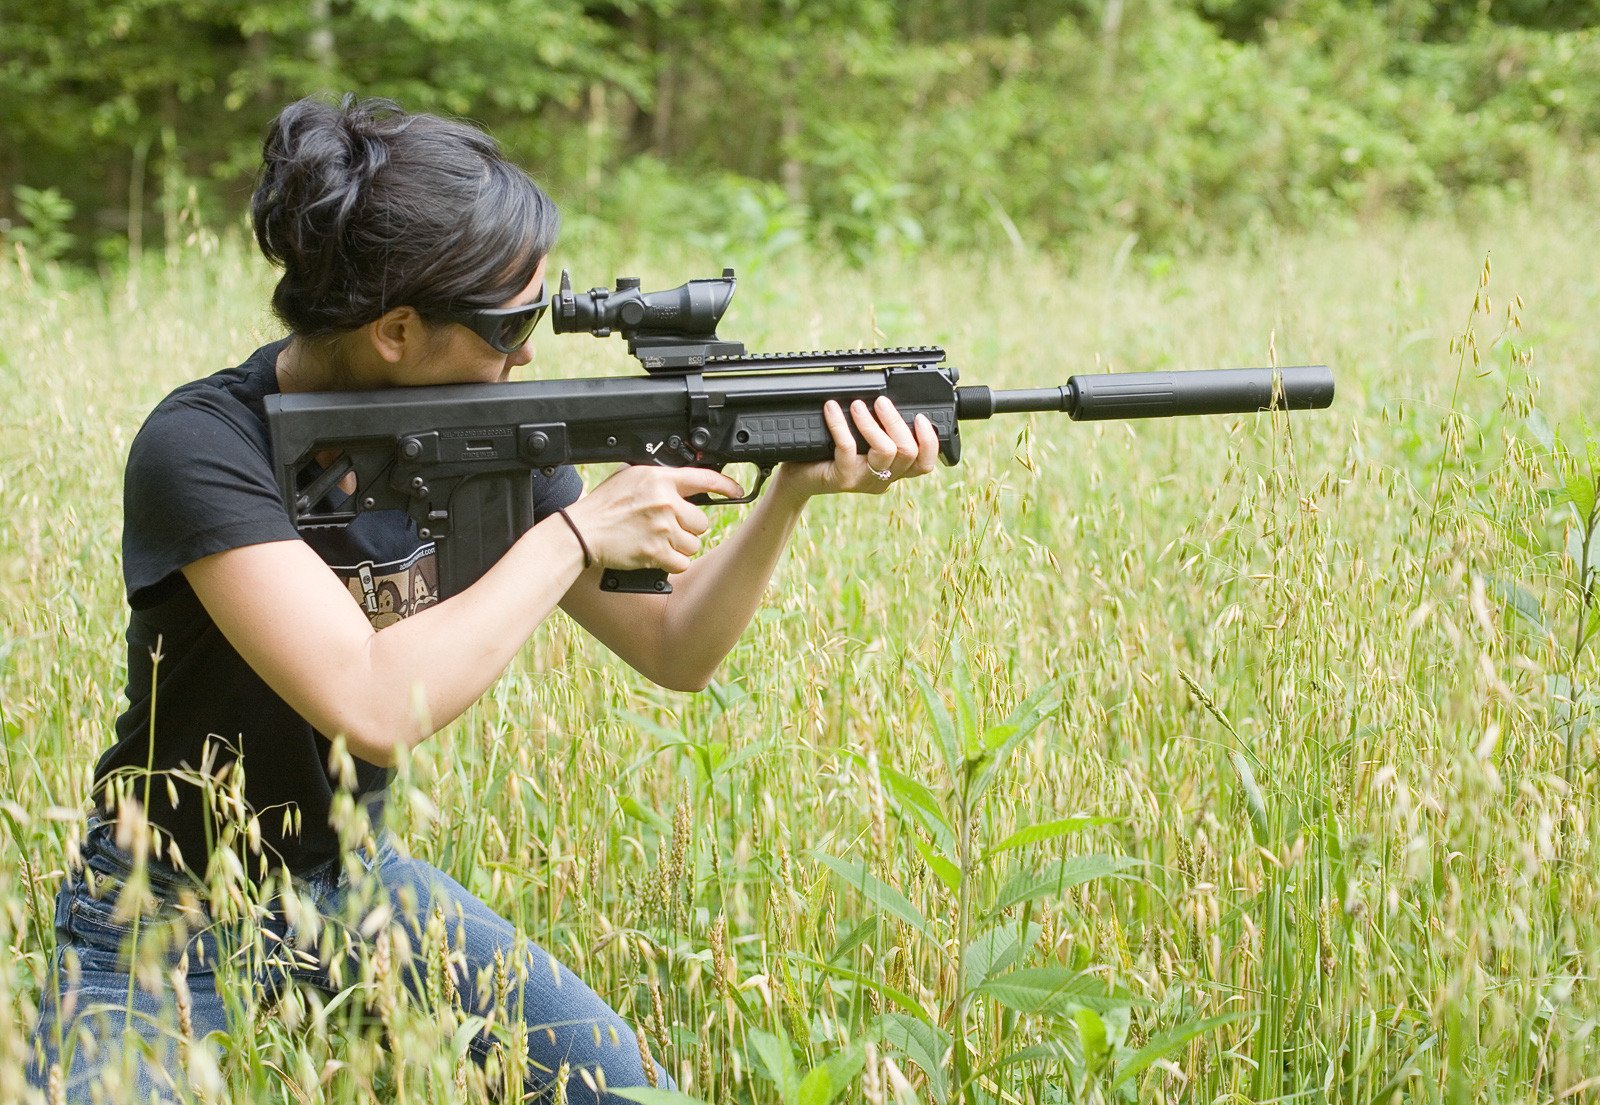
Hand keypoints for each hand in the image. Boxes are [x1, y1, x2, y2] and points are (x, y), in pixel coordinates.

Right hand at [563, 466, 744, 573]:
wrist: (583, 532)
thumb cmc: (604, 505)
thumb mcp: (631, 477)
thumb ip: (659, 478)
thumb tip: (684, 480)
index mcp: (660, 480)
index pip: (705, 478)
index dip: (726, 485)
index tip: (736, 490)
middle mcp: (665, 503)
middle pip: (701, 521)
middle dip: (688, 527)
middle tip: (667, 527)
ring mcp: (662, 528)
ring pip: (693, 543)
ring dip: (680, 546)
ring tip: (657, 540)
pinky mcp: (656, 553)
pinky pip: (682, 562)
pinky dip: (672, 563)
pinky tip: (656, 555)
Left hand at [775, 396, 940, 500]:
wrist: (798, 478)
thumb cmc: (828, 455)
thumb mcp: (859, 442)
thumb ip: (877, 429)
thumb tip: (885, 398)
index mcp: (892, 470)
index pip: (924, 464)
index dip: (930, 442)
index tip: (920, 417)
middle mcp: (883, 479)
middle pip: (908, 452)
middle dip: (896, 421)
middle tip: (882, 402)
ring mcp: (864, 480)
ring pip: (885, 451)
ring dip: (872, 422)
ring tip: (857, 405)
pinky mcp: (843, 479)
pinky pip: (848, 447)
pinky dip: (840, 423)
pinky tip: (831, 408)